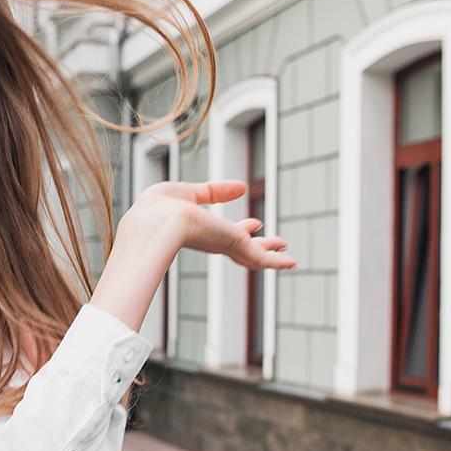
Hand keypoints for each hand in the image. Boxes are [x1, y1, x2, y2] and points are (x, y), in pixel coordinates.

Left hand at [118, 179, 296, 270]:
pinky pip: (261, 259)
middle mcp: (212, 241)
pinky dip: (278, 263)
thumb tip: (242, 187)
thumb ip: (215, 191)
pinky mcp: (233, 247)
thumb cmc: (161, 207)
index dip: (242, 227)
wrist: (157, 223)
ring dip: (272, 255)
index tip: (255, 223)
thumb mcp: (191, 192)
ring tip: (289, 256)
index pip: (224, 232)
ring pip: (253, 255)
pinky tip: (293, 263)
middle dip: (260, 245)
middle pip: (242, 247)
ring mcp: (223, 246)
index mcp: (198, 230)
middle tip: (279, 244)